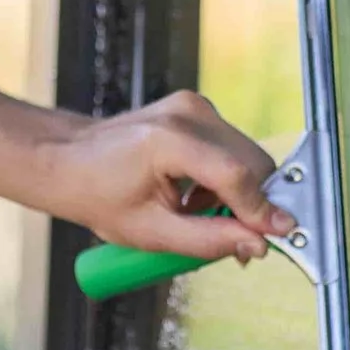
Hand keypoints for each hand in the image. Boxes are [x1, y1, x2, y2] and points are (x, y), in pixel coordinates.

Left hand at [40, 91, 291, 264]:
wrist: (69, 160)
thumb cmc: (98, 195)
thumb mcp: (152, 233)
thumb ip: (210, 240)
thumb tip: (258, 244)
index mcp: (169, 140)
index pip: (235, 174)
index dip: (261, 209)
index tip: (281, 236)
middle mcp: (187, 113)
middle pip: (252, 162)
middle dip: (253, 205)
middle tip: (237, 241)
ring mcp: (193, 106)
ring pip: (247, 156)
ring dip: (238, 193)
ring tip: (197, 214)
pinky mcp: (196, 108)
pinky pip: (232, 148)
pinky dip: (225, 177)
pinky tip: (193, 195)